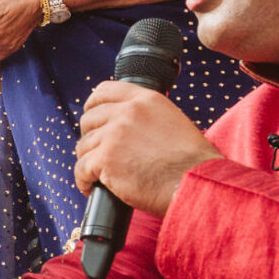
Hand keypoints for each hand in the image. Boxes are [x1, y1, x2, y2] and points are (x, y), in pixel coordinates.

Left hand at [74, 81, 220, 215]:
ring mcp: (114, 134)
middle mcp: (127, 112)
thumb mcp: (172, 122)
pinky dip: (82, 180)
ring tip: (97, 175)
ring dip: (88, 162)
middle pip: (89, 119)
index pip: (105, 91)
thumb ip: (146, 117)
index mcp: (146, 100)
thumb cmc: (191, 162)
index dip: (93, 105)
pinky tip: (90, 188)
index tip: (91, 117)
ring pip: (83, 146)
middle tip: (97, 153)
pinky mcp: (105, 159)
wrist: (197, 184)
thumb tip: (122, 124)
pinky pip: (81, 168)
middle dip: (90, 137)